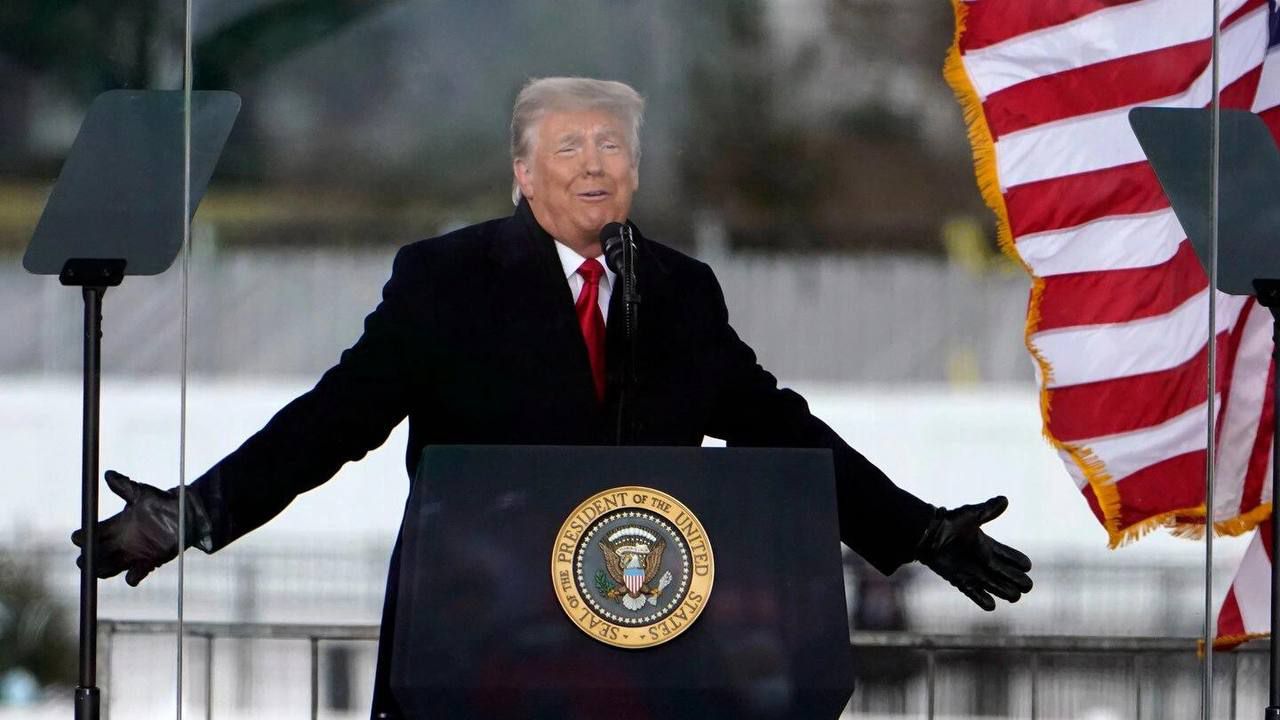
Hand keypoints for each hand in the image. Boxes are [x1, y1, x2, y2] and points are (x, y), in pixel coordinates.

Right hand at [71, 470, 209, 585]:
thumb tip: (108, 474)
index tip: (80, 537)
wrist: (186, 512)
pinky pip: (134, 576)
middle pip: (94, 555)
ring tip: (101, 567)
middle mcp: (120, 542)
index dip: (81, 538)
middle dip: (87, 557)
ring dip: (102, 570)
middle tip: (89, 555)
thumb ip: (124, 486)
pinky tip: (133, 573)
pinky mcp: (148, 562)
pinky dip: (132, 577)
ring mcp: (133, 554)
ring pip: (107, 568)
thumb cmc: (162, 501)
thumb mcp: (142, 493)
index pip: (89, 536)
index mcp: (115, 526)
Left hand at [916, 496, 1032, 610]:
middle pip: (1006, 574)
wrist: (926, 535)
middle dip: (1018, 580)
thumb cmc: (948, 523)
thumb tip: (1005, 499)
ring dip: (1005, 591)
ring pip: (994, 585)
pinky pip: (974, 593)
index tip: (1027, 566)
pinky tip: (991, 606)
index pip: (1009, 556)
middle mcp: (982, 561)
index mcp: (987, 545)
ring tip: (1015, 596)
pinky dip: (981, 600)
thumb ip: (988, 510)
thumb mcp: (970, 515)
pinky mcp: (960, 580)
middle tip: (1026, 586)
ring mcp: (972, 572)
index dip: (1019, 561)